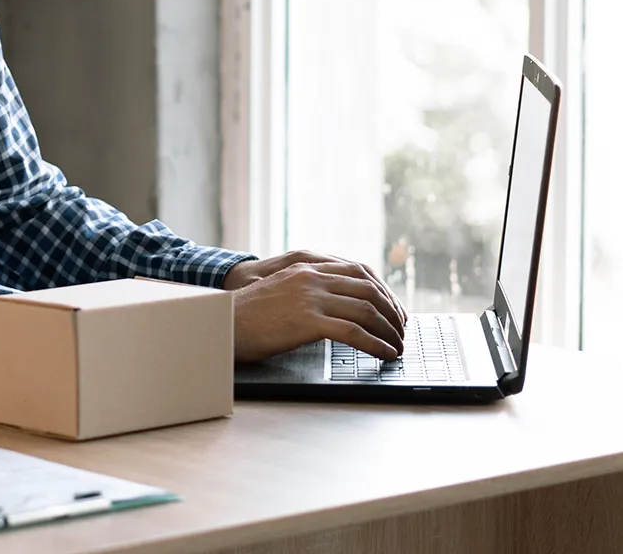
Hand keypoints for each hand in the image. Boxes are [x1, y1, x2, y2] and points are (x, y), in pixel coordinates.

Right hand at [225, 250, 406, 362]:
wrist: (221, 323)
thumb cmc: (248, 316)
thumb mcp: (281, 291)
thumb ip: (309, 291)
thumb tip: (341, 309)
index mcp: (306, 266)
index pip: (360, 271)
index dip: (384, 291)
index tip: (395, 310)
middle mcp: (311, 276)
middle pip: (369, 289)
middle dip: (392, 312)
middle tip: (402, 332)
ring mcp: (310, 296)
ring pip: (367, 310)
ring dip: (389, 331)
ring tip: (397, 347)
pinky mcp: (307, 320)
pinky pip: (354, 332)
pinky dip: (375, 345)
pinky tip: (384, 355)